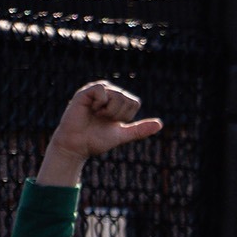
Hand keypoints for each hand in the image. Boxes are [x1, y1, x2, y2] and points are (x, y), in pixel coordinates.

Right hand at [39, 81, 162, 186]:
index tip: (113, 123)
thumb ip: (139, 130)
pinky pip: (102, 90)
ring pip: (117, 95)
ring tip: (96, 115)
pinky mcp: (86, 92)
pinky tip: (91, 109)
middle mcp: (109, 94)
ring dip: (109, 111)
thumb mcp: (122, 135)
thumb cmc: (96, 140)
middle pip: (127, 99)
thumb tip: (160, 124)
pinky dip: (100, 104)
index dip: (126, 116)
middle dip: (118, 115)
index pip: (135, 103)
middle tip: (102, 120)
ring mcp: (97, 92)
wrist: (76, 146)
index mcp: (118, 102)